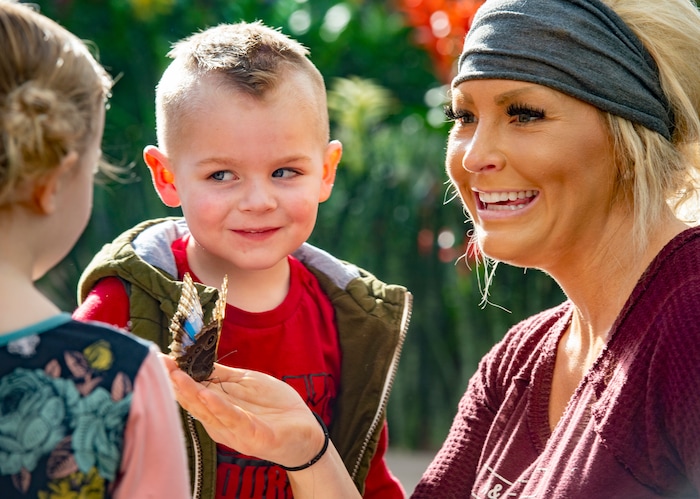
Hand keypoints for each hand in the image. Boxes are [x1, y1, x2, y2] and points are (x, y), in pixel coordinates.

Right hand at [160, 355, 323, 467]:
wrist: (306, 429)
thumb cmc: (275, 407)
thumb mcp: (247, 383)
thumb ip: (222, 375)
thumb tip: (197, 359)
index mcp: (217, 407)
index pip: (191, 389)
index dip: (175, 374)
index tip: (158, 357)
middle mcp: (220, 421)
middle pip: (193, 401)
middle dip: (175, 382)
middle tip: (159, 364)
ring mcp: (234, 430)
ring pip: (207, 410)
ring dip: (191, 393)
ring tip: (177, 375)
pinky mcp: (252, 436)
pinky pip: (233, 419)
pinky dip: (218, 407)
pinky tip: (206, 394)